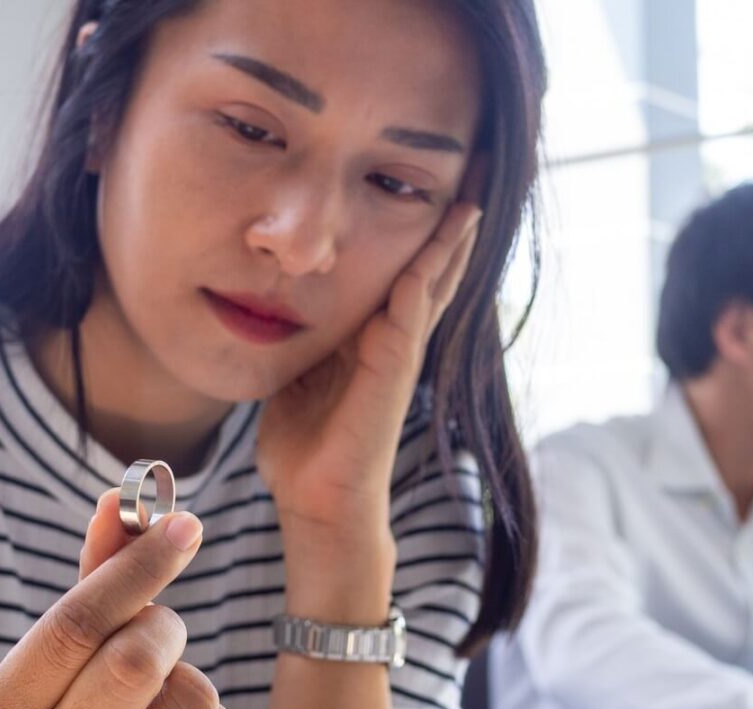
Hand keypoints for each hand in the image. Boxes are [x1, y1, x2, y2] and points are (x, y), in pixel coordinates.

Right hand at [0, 490, 231, 708]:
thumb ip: (96, 581)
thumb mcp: (75, 655)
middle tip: (165, 632)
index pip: (71, 626)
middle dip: (163, 628)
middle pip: (132, 659)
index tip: (186, 524)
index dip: (134, 567)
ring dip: (191, 681)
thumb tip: (117, 499)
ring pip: (191, 693)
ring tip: (159, 705)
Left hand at [256, 201, 481, 537]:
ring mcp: (401, 347)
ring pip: (436, 274)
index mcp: (368, 336)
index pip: (402, 271)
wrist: (318, 500)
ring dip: (456, 229)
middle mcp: (393, 336)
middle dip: (450, 218)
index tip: (432, 183)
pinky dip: (435, 260)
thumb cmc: (304, 447)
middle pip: (432, 265)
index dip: (418, 229)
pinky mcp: (397, 360)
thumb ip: (298, 338)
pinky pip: (418, 298)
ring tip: (481, 182)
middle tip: (480, 164)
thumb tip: (271, 306)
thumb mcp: (294, 374)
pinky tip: (452, 224)